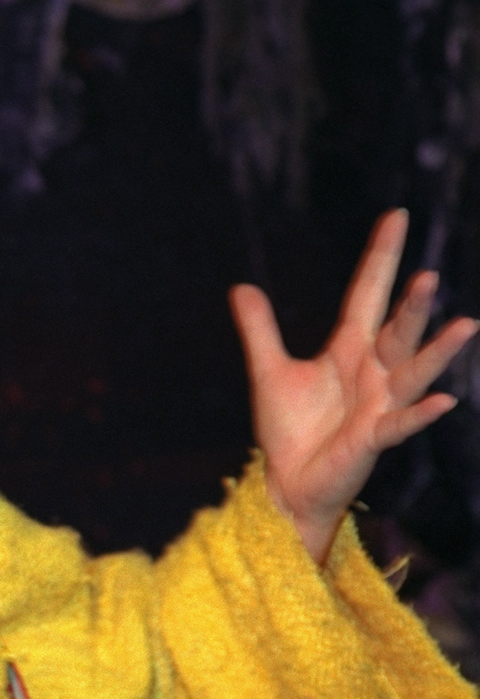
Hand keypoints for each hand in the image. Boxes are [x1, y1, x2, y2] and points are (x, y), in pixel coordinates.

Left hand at [230, 209, 477, 562]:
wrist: (288, 482)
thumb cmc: (289, 429)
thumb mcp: (269, 371)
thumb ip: (259, 330)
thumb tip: (241, 287)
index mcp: (348, 349)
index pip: (367, 294)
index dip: (380, 257)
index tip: (396, 216)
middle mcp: (372, 371)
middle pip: (397, 330)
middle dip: (412, 307)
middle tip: (427, 275)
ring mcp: (378, 405)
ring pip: (412, 372)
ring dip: (436, 351)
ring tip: (465, 326)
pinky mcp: (373, 439)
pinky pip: (401, 424)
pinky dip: (421, 414)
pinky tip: (445, 400)